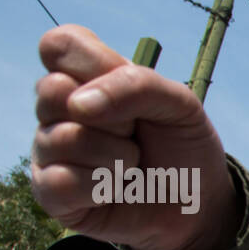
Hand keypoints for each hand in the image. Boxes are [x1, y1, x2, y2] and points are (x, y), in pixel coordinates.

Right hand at [31, 24, 238, 249]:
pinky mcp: (50, 193)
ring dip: (115, 156)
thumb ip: (136, 85)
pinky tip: (116, 190)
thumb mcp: (180, 104)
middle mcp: (58, 110)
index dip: (94, 63)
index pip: (58, 45)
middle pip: (51, 89)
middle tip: (135, 133)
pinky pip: (59, 182)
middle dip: (114, 116)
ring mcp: (49, 150)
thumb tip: (77, 104)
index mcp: (85, 77)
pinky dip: (101, 187)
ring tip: (132, 166)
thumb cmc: (183, 147)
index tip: (130, 87)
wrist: (199, 204)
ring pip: (62, 138)